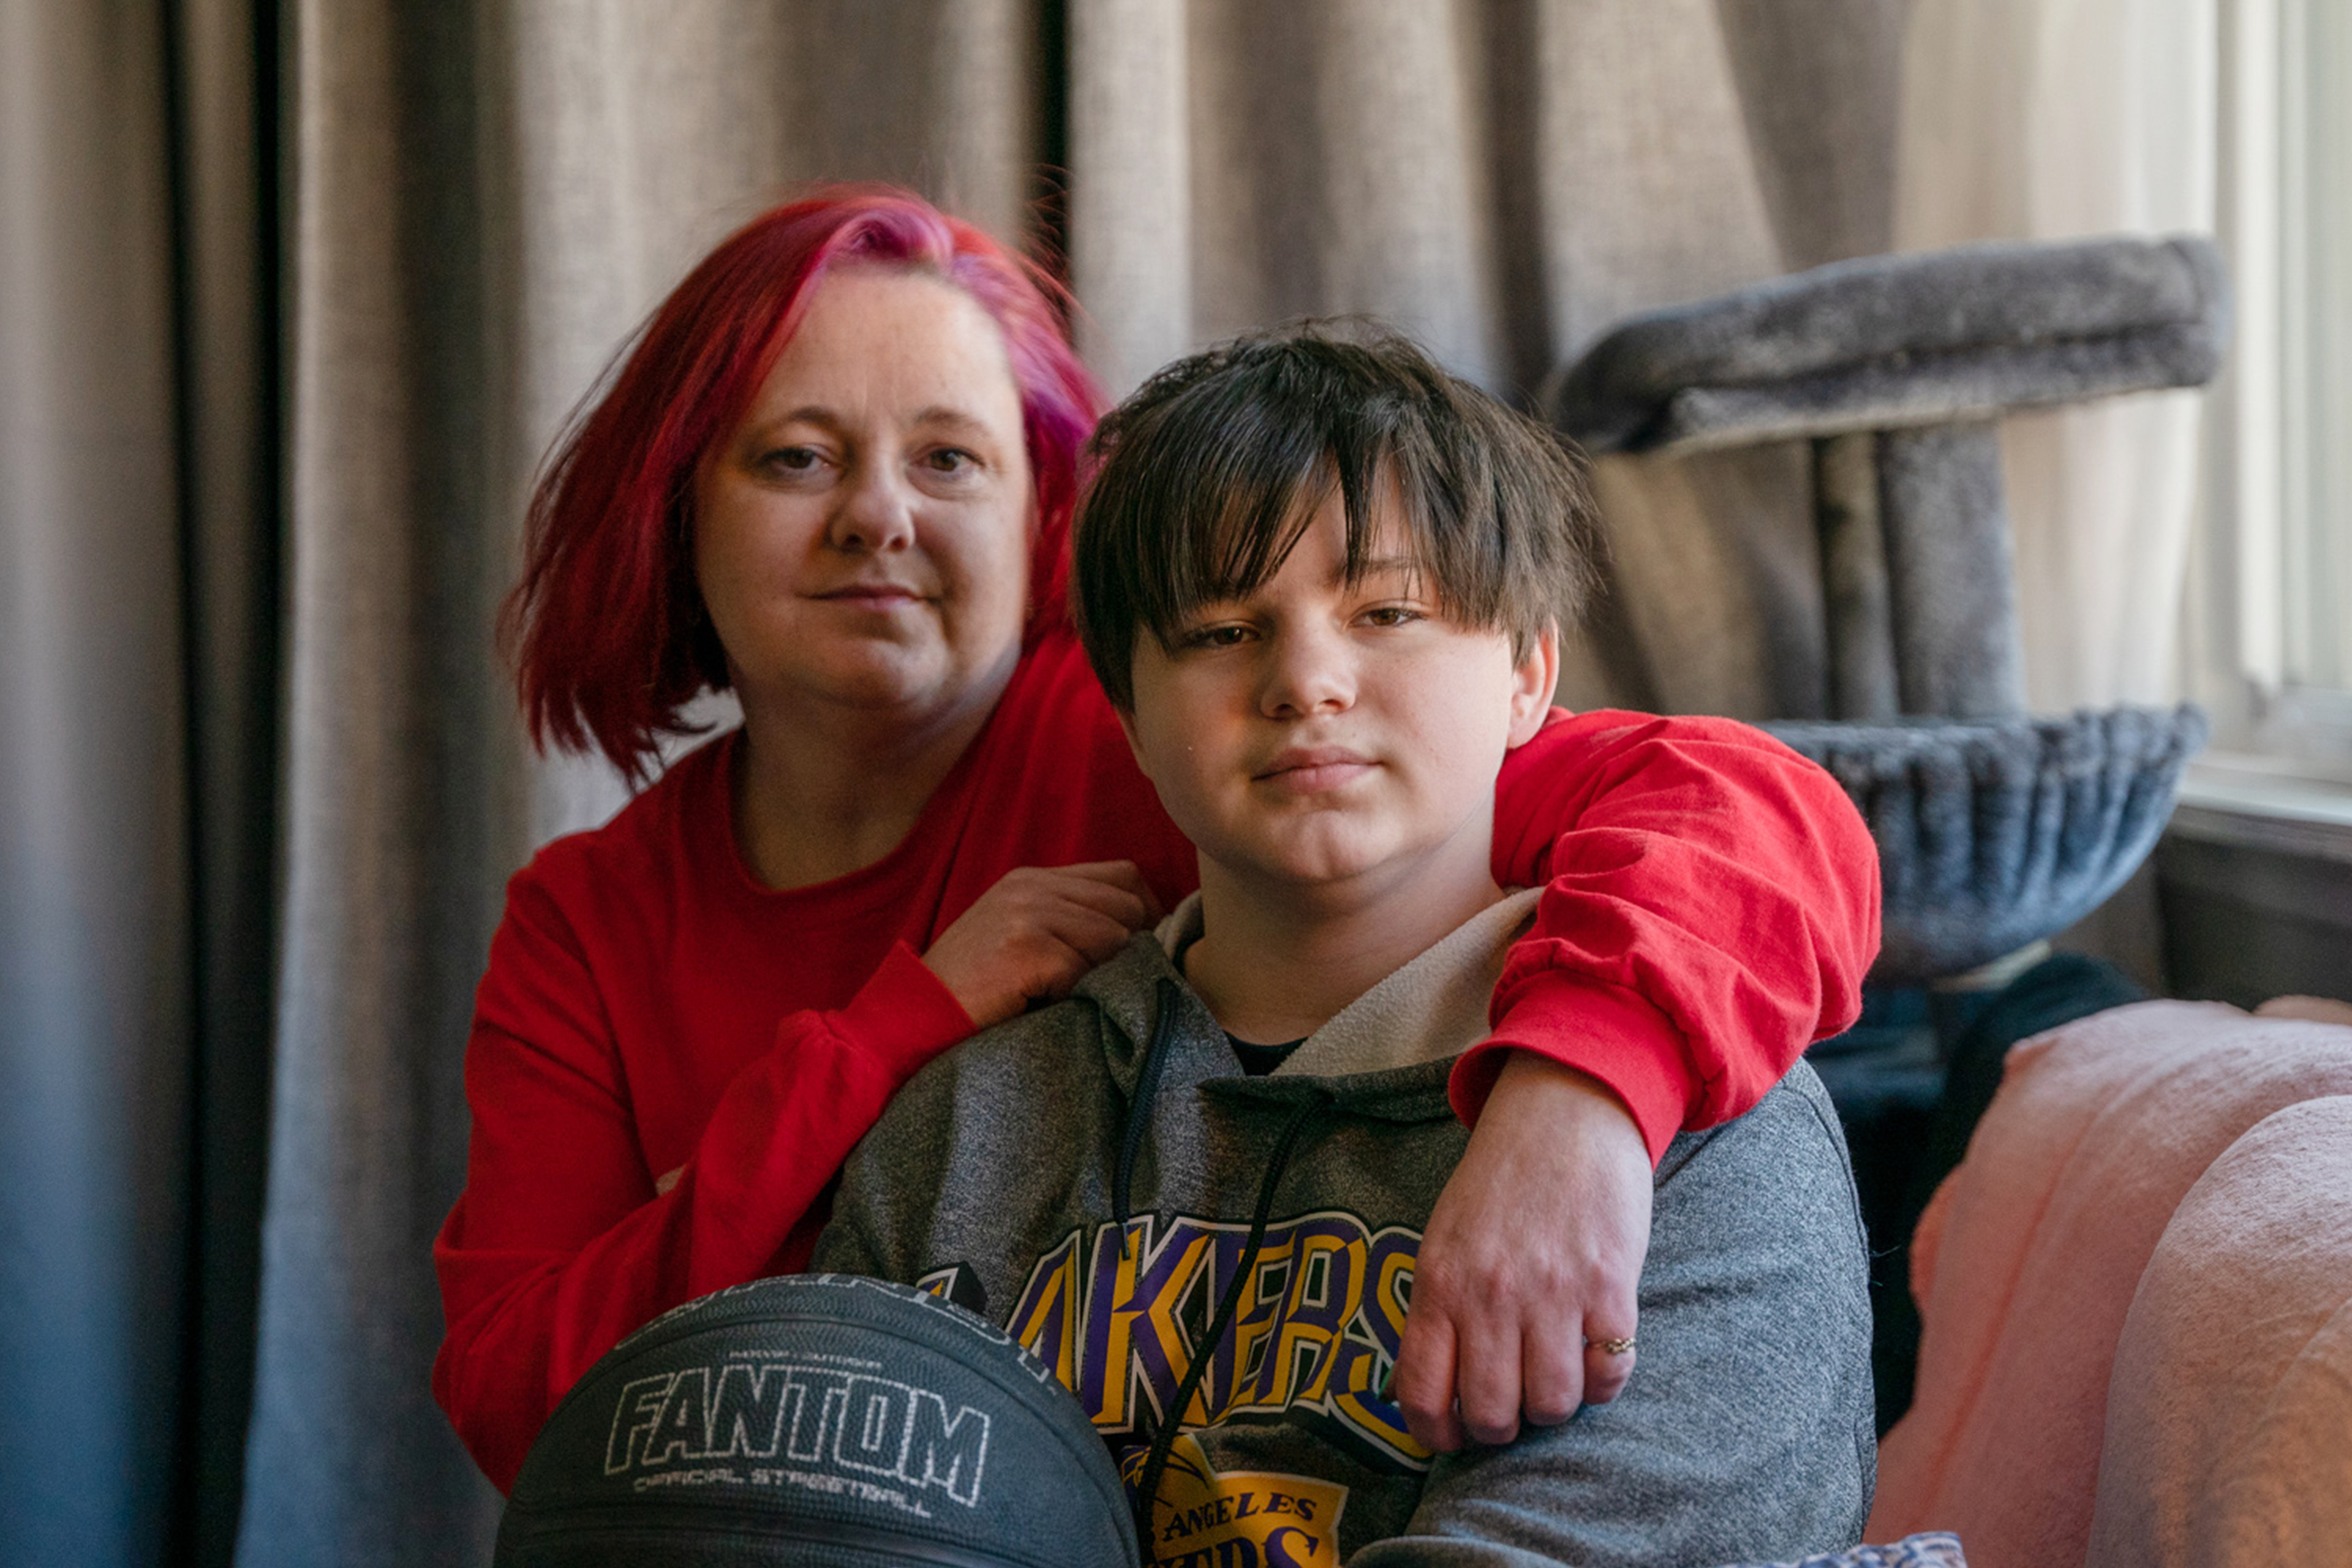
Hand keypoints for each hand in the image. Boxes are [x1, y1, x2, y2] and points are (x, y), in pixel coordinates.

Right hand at [920, 861, 1164, 1028]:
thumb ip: (1066, 919)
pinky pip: (1083, 970)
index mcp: (1033, 878)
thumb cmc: (971, 985)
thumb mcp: (1017, 933)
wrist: (915, 1012)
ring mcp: (1027, 913)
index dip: (1145, 911)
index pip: (1122, 874)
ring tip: (1066, 993)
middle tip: (1107, 981)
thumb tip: (1139, 933)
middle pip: (1125, 905)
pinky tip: (1044, 1003)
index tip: (1142, 947)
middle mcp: (1032, 886)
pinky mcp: (1025, 947)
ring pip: (1111, 939)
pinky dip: (1073, 994)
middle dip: (1129, 947)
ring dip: (1099, 974)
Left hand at [1392, 1051, 1651, 1448]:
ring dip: (1555, 1404)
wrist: (1564, 1113)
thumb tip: (1435, 1389)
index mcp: (1439, 1283)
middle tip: (1513, 1404)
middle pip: (1492, 1415)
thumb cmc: (1501, 1182)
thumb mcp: (1446, 1238)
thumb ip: (1439, 1308)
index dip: (1436, 1435)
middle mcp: (1489, 1294)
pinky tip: (1594, 1349)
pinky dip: (1603, 1379)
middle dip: (1502, 1427)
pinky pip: (1608, 1375)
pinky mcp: (1608, 1287)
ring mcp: (1551, 1293)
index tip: (1451, 1438)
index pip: (1423, 1394)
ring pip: (1553, 1405)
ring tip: (1556, 1372)